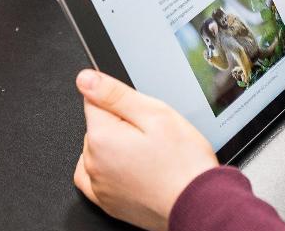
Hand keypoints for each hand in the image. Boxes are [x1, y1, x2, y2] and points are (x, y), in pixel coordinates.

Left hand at [74, 70, 217, 230]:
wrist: (199, 205)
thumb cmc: (183, 164)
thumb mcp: (155, 114)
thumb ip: (114, 94)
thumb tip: (85, 79)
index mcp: (102, 136)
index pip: (94, 100)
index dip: (121, 102)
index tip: (141, 115)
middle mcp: (93, 162)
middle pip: (97, 126)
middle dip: (120, 124)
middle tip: (151, 135)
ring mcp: (99, 185)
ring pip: (97, 150)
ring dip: (114, 147)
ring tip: (146, 154)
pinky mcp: (107, 202)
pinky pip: (94, 178)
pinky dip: (106, 169)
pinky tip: (127, 168)